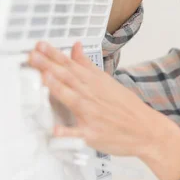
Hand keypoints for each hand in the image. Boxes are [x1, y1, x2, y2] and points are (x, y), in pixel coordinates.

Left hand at [28, 41, 162, 157]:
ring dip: (58, 88)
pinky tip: (56, 130)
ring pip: (72, 99)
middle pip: (68, 78)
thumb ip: (87, 65)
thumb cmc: (126, 107)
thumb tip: (75, 47)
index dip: (54, 54)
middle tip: (33, 55)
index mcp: (94, 82)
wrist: (146, 130)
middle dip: (49, 65)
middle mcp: (91, 95)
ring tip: (44, 78)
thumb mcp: (107, 81)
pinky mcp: (92, 134)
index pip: (70, 65)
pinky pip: (78, 134)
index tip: (40, 45)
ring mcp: (91, 114)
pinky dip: (67, 132)